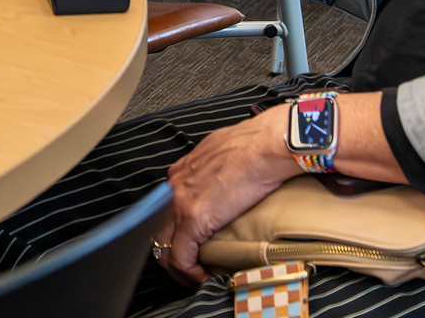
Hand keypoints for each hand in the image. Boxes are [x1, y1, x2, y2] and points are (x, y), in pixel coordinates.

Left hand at [152, 104, 302, 285]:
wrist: (265, 145)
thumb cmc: (256, 146)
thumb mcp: (224, 154)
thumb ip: (216, 170)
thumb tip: (227, 180)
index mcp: (181, 173)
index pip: (166, 212)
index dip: (177, 235)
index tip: (193, 248)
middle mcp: (174, 188)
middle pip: (159, 231)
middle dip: (171, 256)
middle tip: (192, 270)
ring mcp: (180, 203)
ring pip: (164, 247)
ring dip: (179, 269)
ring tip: (198, 278)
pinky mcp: (194, 219)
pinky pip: (181, 257)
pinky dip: (190, 274)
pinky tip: (205, 279)